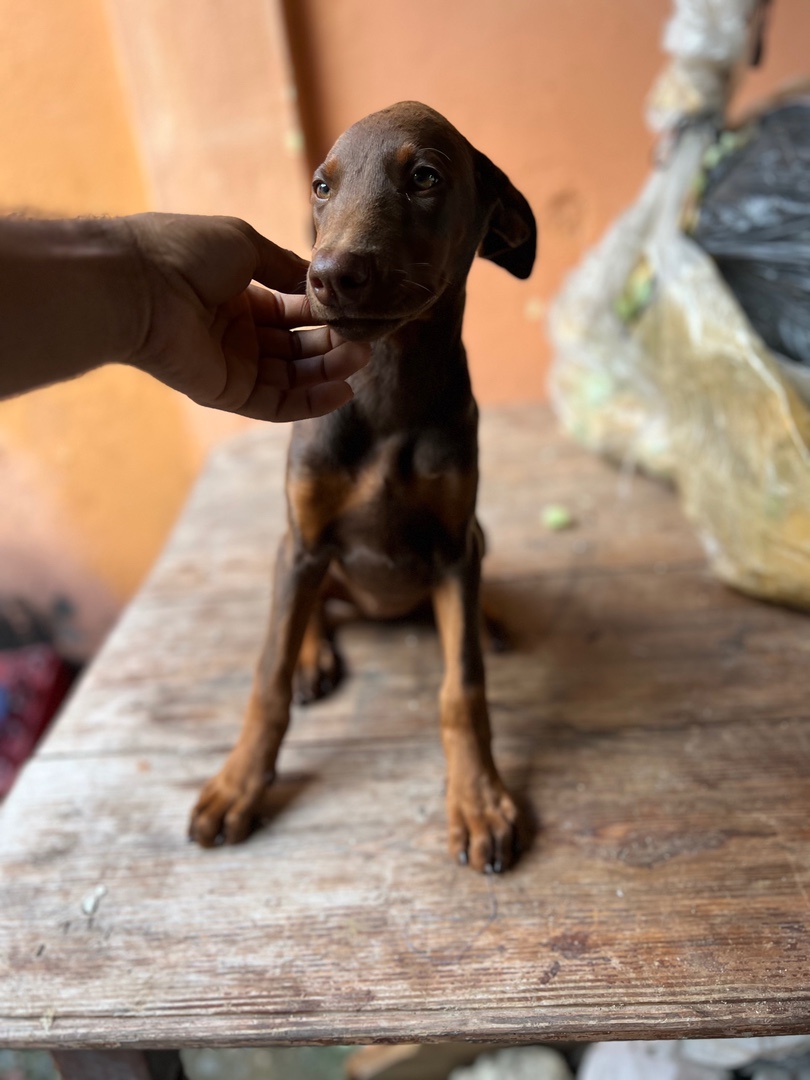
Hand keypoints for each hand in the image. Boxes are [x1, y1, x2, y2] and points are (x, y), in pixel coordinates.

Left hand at [125, 213, 369, 420]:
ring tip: (360, 361)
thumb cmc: (186, 252)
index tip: (356, 313)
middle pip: (297, 347)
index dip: (324, 316)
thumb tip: (316, 284)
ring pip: (292, 377)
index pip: (293, 313)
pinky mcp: (227, 393)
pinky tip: (341, 391)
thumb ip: (284, 267)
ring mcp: (233, 365)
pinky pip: (276, 404)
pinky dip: (309, 402)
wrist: (140, 283)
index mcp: (239, 296)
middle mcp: (238, 333)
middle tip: (365, 342)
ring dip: (328, 372)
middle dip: (332, 345)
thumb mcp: (245, 245)